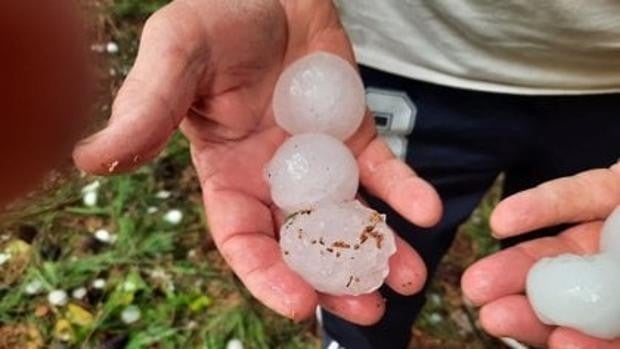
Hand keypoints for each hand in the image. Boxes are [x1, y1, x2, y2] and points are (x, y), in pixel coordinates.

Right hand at [73, 0, 441, 323]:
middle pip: (305, 243)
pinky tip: (427, 210)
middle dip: (335, 281)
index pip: (244, 239)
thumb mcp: (175, 56)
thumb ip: (146, 109)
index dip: (267, 275)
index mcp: (228, 174)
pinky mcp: (356, 135)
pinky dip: (405, 191)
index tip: (300, 305)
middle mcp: (274, 177)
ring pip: (349, 217)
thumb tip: (89, 159)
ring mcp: (320, 160)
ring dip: (380, 251)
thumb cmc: (216, 17)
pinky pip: (384, 170)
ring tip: (410, 281)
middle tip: (369, 313)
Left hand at [462, 164, 619, 347]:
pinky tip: (500, 221)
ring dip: (517, 267)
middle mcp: (619, 271)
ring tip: (475, 284)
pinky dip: (539, 208)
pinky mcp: (607, 188)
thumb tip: (585, 326)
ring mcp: (614, 232)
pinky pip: (572, 197)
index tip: (559, 342)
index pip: (607, 333)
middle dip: (531, 310)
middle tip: (490, 317)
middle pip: (572, 298)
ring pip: (559, 253)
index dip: (586, 343)